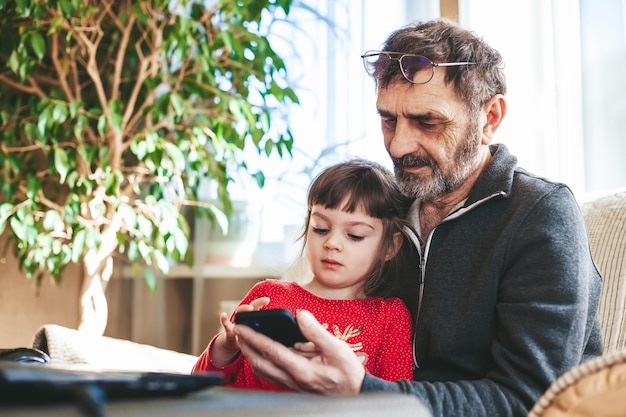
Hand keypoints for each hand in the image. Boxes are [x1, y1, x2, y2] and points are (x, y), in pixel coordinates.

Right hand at [211, 297, 269, 366]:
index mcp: (252, 316)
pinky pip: (226, 324)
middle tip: (260, 304)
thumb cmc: (249, 336)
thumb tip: (282, 330)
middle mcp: (244, 316)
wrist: (234, 342)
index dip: (261, 301)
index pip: (256, 306)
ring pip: (239, 313)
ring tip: (249, 308)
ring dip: (243, 310)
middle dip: (254, 304)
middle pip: (250, 307)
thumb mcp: (259, 332)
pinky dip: (224, 320)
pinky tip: (223, 315)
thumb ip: (267, 328)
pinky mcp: (229, 330)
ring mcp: (236, 322)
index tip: (268, 299)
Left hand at [234, 309, 364, 393]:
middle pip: (259, 363)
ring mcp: (292, 385)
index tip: (241, 326)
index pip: (270, 350)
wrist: (355, 394)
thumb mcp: (338, 349)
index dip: (253, 337)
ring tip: (244, 341)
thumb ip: (316, 332)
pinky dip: (260, 363)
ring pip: (262, 371)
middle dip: (245, 346)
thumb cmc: (348, 373)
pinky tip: (261, 355)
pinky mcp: (294, 387)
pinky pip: (270, 375)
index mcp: (302, 370)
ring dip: (250, 355)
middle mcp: (292, 380)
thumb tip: (300, 315)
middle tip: (236, 331)